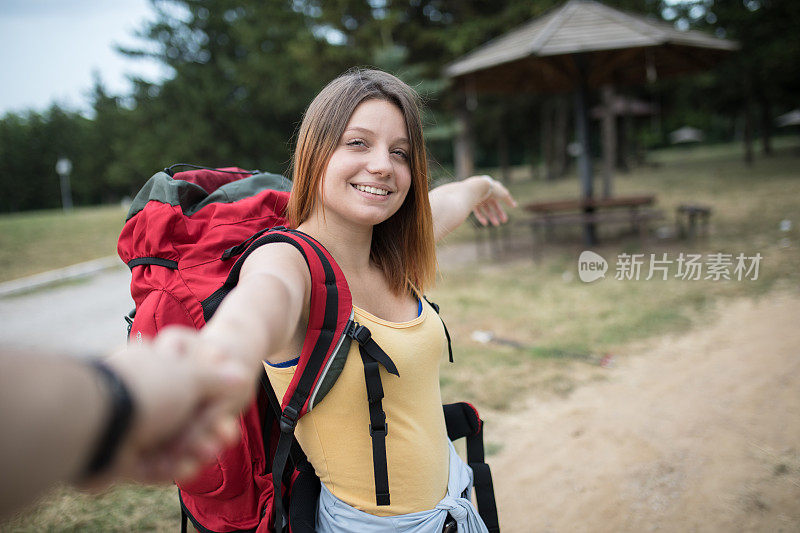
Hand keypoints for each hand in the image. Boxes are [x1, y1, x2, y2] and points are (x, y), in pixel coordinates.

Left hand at [83, 328, 253, 486]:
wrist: (99, 423)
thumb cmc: (148, 387)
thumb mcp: (192, 374)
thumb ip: (217, 377)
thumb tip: (240, 375)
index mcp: (152, 364)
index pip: (189, 379)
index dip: (213, 395)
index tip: (230, 405)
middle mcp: (140, 392)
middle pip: (182, 414)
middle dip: (206, 429)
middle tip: (225, 436)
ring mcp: (129, 424)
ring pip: (170, 441)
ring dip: (193, 449)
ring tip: (207, 454)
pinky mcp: (122, 455)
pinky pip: (153, 463)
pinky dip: (171, 467)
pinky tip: (186, 468)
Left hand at [471, 175, 516, 225]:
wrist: (477, 188)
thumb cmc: (492, 189)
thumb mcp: (503, 194)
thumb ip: (509, 200)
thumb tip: (515, 205)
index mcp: (493, 190)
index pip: (499, 201)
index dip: (502, 210)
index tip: (505, 218)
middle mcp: (486, 194)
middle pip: (493, 206)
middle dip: (498, 214)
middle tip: (504, 222)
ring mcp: (478, 198)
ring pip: (485, 210)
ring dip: (491, 217)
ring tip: (496, 224)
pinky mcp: (472, 202)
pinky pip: (477, 212)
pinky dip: (481, 217)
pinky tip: (485, 223)